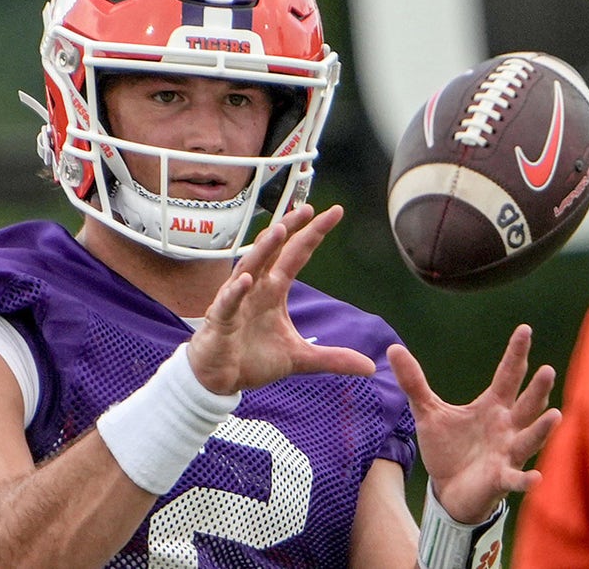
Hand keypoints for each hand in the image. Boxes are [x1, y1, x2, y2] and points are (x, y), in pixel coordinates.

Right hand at [187, 204, 376, 394]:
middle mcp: (256, 288)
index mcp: (274, 290)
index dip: (314, 234)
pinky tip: (246, 280)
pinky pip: (228, 302)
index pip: (297, 255)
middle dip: (289, 228)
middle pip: (273, 251)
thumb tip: (369, 367)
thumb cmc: (252, 359)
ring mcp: (237, 301)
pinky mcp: (221, 320)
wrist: (220, 379)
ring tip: (279, 231)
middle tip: (307, 209)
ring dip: (263, 250)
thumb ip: (332, 358)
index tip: (335, 212)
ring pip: (249, 267)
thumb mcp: (299, 359)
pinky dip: (235, 291)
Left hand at [388, 324, 560, 522]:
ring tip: (555, 415)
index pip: (508, 375)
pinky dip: (525, 479)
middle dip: (537, 389)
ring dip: (542, 429)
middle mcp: (506, 426)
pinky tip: (535, 478)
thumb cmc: (448, 449)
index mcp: (493, 406)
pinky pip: (515, 478)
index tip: (525, 329)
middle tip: (547, 370)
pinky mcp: (501, 478)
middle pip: (526, 405)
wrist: (448, 489)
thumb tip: (393, 348)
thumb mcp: (429, 412)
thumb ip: (414, 382)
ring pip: (529, 439)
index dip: (516, 353)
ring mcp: (507, 453)